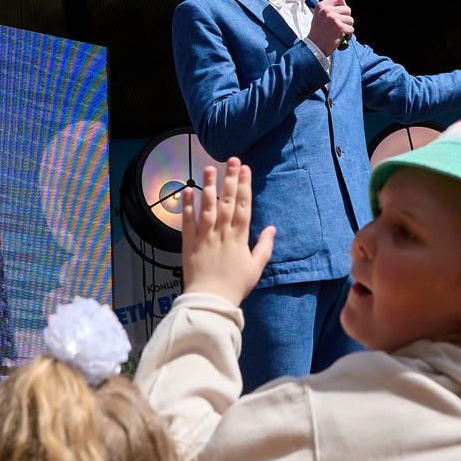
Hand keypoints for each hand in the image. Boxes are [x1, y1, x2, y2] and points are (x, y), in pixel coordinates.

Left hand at [180, 159, 273, 301]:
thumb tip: (272, 229)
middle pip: (227, 201)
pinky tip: (188, 190)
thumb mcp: (255, 268)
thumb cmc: (235, 286)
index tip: (245, 169)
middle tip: (232, 159)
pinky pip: (187, 221)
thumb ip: (264, 247)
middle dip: (230, 179)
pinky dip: (187, 205)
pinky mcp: (189, 243)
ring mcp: (205, 236)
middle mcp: (222, 233)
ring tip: (209, 168)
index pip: (243, 206)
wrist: (210, 300)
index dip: (244, 186)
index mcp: (239, 238)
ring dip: (209, 186)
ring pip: (207, 206)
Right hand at [307, 0, 354, 57]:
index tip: (342, 12)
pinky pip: (351, 29)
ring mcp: (334, 18)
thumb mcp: (318, 16)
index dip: (343, 4)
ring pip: (351, 20)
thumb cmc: (317, 33)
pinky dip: (349, 35)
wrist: (314, 47)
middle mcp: (328, 10)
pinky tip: (342, 38)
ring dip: (348, 27)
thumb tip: (342, 7)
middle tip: (340, 25)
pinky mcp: (340, 27)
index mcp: (322, 6)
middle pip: (348, 9)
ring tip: (340, 32)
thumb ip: (329, 10)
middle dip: (346, 18)